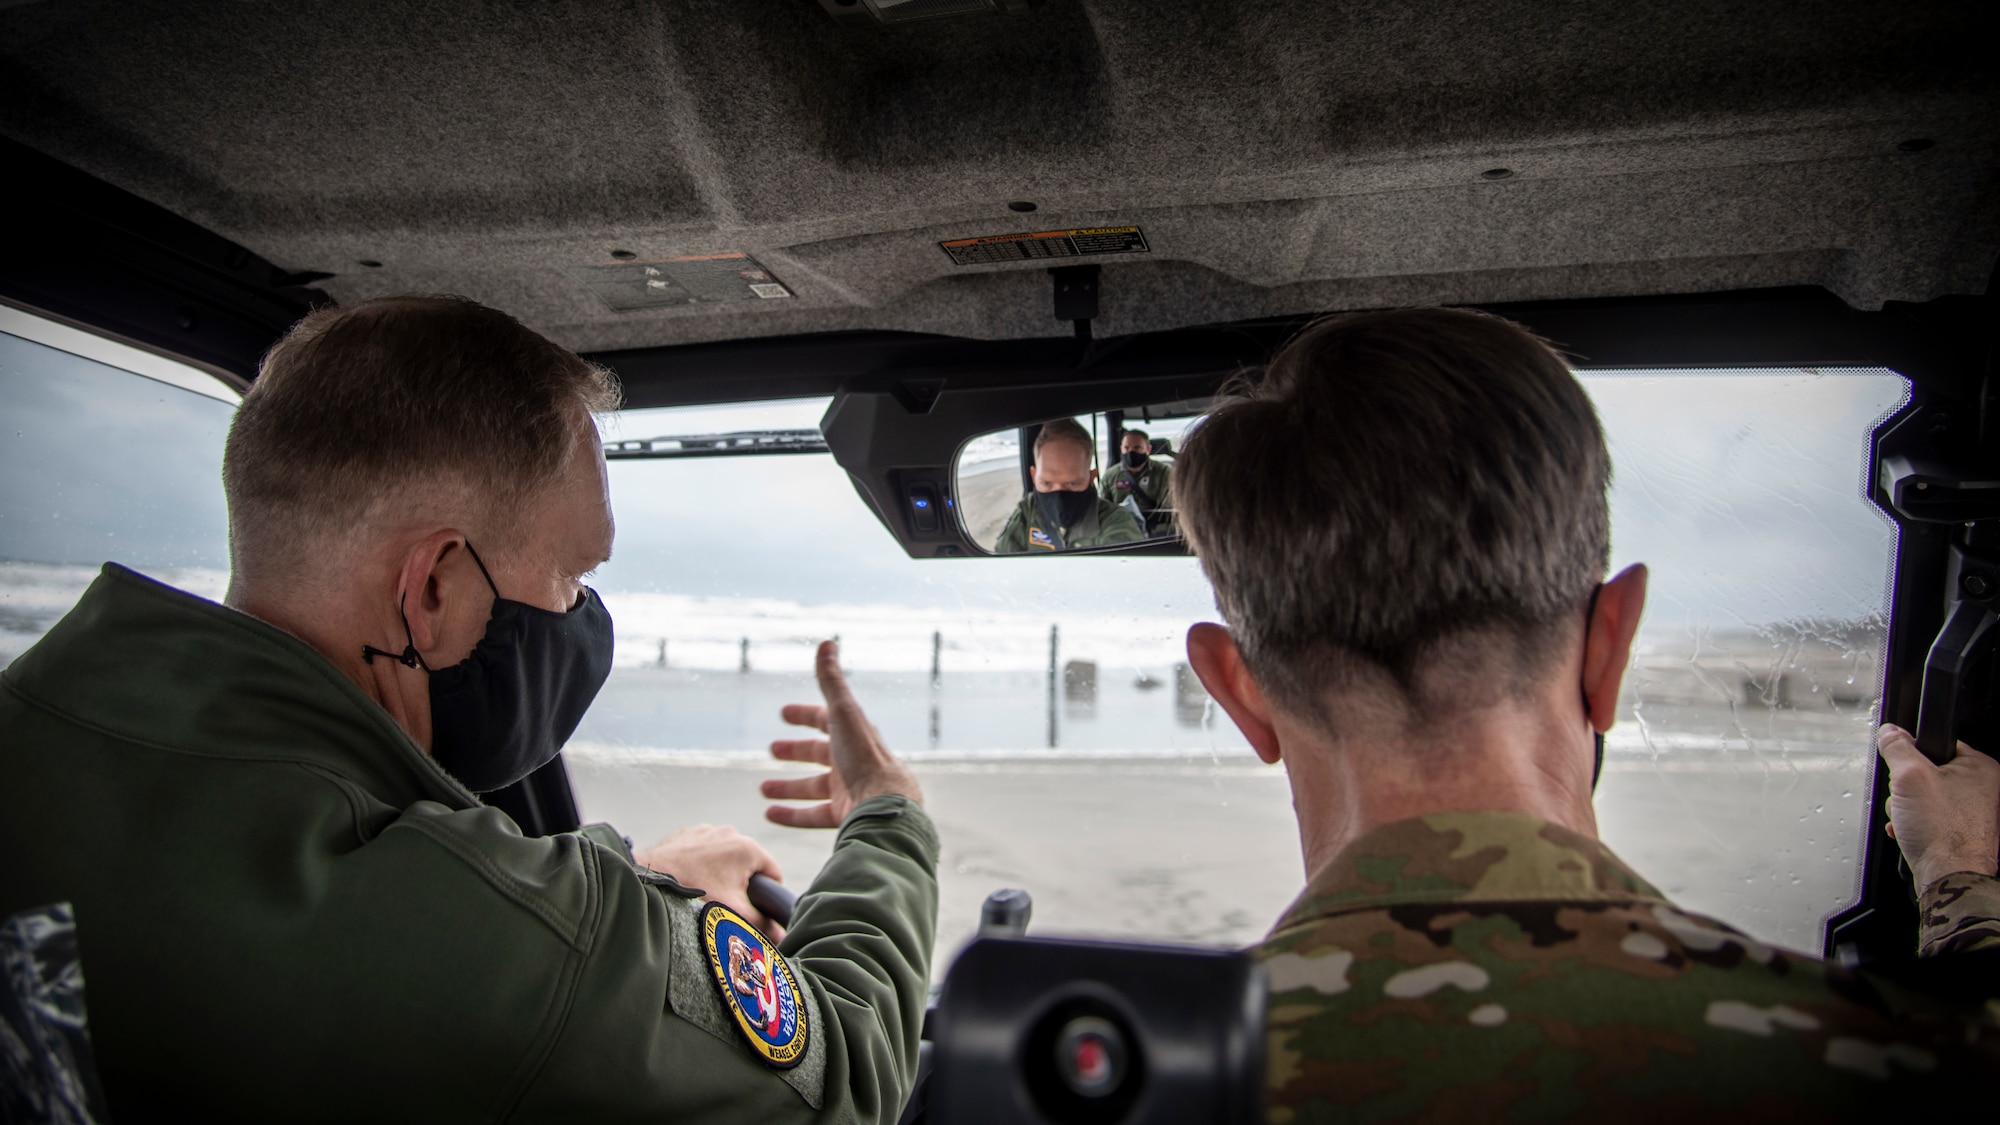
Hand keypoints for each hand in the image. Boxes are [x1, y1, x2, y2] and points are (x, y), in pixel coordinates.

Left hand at [634, 824, 787, 939]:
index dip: (770, 897)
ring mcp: (705, 831)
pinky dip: (700, 866)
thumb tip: (781, 934)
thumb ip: (763, 924)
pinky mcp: (685, 834)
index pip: (774, 874)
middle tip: (727, 907)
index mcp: (748, 847)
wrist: (646, 882)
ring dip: (721, 875)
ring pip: (724, 858)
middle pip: (748, 865)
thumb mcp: (734, 913)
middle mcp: (730, 833)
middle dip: (742, 886)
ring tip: (704, 895)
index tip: (758, 912)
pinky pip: (702, 852)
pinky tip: (688, 882)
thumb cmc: (693, 895)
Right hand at [761, 640, 922, 828]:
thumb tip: (827, 642)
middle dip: (796, 751)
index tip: (783, 713)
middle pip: (820, 755)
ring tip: (763, 788)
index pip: (827, 720)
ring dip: (789, 787)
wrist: (883, 803)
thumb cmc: (864, 755)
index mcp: (853, 735)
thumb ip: (831, 681)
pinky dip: (792, 815)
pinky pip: (813, 816)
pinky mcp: (844, 815)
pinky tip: (770, 814)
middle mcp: (852, 762)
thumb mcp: (843, 713)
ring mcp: (849, 790)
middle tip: (772, 749)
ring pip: (814, 788)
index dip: (805, 715)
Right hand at [1877, 723, 1999, 890]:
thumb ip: (1897, 748)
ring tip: (1910, 821)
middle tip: (1907, 802)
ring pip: (1923, 798)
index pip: (1934, 745)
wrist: (1950, 876)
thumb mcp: (1910, 777)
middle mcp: (1982, 788)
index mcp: (1979, 768)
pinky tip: (1912, 833)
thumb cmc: (1943, 831)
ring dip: (1906, 809)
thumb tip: (1890, 732)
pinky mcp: (1961, 832)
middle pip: (1925, 773)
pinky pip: (1928, 819)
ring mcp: (1973, 812)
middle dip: (1905, 790)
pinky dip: (1914, 826)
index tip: (1905, 772)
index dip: (1911, 757)